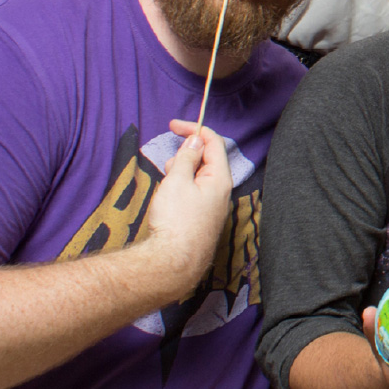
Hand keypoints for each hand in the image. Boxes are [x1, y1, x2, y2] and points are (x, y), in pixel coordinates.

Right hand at [142, 120, 234, 296]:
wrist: (172, 262)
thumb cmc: (175, 221)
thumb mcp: (177, 181)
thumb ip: (187, 158)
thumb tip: (195, 142)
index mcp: (220, 179)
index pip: (214, 143)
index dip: (194, 130)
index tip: (174, 125)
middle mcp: (221, 192)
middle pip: (207, 160)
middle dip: (185, 156)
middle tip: (169, 167)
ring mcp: (213, 207)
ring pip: (198, 178)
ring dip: (181, 173)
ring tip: (167, 187)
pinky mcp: (203, 219)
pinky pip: (194, 194)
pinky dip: (181, 188)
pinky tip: (169, 201)